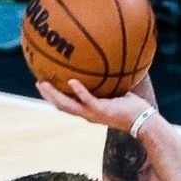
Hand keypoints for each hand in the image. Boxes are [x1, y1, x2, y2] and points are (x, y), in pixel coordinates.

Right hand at [36, 78, 151, 132]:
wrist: (142, 121)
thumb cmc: (132, 107)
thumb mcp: (117, 90)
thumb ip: (109, 79)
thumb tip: (110, 60)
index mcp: (88, 110)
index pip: (67, 105)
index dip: (55, 97)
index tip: (45, 85)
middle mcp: (87, 114)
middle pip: (62, 106)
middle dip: (48, 96)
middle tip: (38, 83)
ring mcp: (93, 113)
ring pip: (68, 106)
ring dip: (55, 95)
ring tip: (44, 84)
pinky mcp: (102, 111)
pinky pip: (87, 100)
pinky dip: (79, 91)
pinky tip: (71, 81)